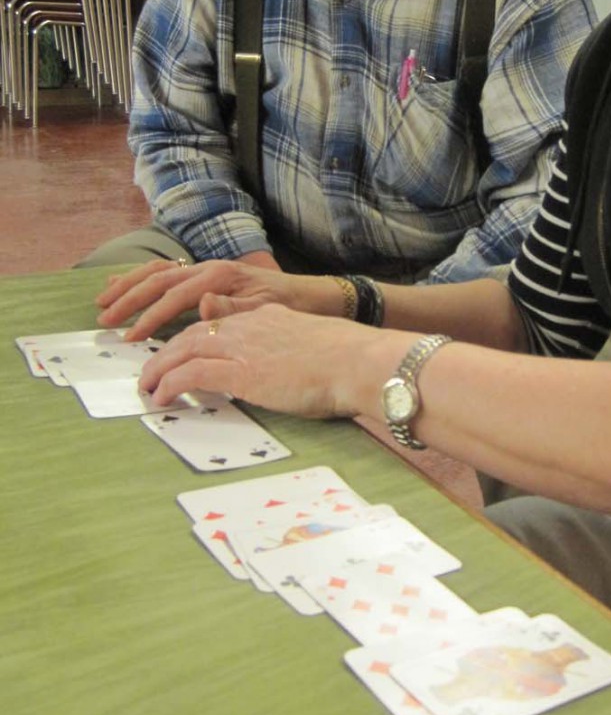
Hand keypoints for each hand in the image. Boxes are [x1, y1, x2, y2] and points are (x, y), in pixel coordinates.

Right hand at [95, 256, 329, 340]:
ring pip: (158, 272)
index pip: (176, 297)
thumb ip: (233, 309)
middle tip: (105, 320)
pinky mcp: (206, 276)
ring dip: (129, 286)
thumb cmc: (290, 305)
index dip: (151, 317)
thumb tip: (202, 304)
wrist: (312, 295)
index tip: (131, 338)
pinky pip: (167, 272)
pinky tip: (122, 282)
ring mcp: (206, 269)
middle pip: (159, 280)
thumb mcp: (267, 310)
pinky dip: (142, 278)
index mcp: (220, 277)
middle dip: (129, 300)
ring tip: (103, 301)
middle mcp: (209, 268)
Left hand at [138, 304, 399, 417]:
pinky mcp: (239, 372)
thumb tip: (288, 362)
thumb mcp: (312, 343)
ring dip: (159, 368)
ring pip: (182, 349)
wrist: (358, 362)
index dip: (196, 337)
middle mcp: (250, 325)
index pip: (220, 322)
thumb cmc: (350, 360)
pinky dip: (169, 383)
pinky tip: (161, 397)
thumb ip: (289, 346)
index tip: (182, 351)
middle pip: (193, 332)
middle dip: (167, 351)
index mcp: (269, 316)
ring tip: (147, 386)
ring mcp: (242, 347)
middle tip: (151, 370)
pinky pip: (190, 374)